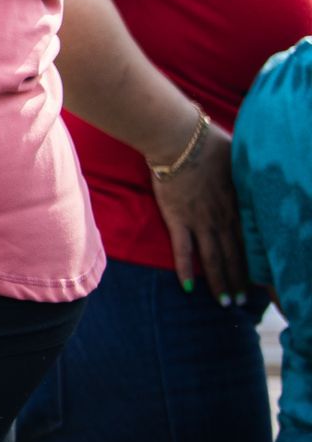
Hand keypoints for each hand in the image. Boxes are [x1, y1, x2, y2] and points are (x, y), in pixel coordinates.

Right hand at [151, 122, 246, 303]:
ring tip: (226, 303)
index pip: (253, 240)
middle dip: (241, 281)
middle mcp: (223, 218)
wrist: (179, 138)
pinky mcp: (177, 217)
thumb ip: (246, 175)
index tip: (264, 281)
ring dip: (220, 282)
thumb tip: (259, 174)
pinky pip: (183, 248)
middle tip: (244, 302)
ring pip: (213, 258)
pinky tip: (188, 286)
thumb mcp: (239, 159)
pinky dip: (186, 268)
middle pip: (235, 256)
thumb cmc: (209, 142)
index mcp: (239, 204)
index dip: (259, 262)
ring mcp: (200, 220)